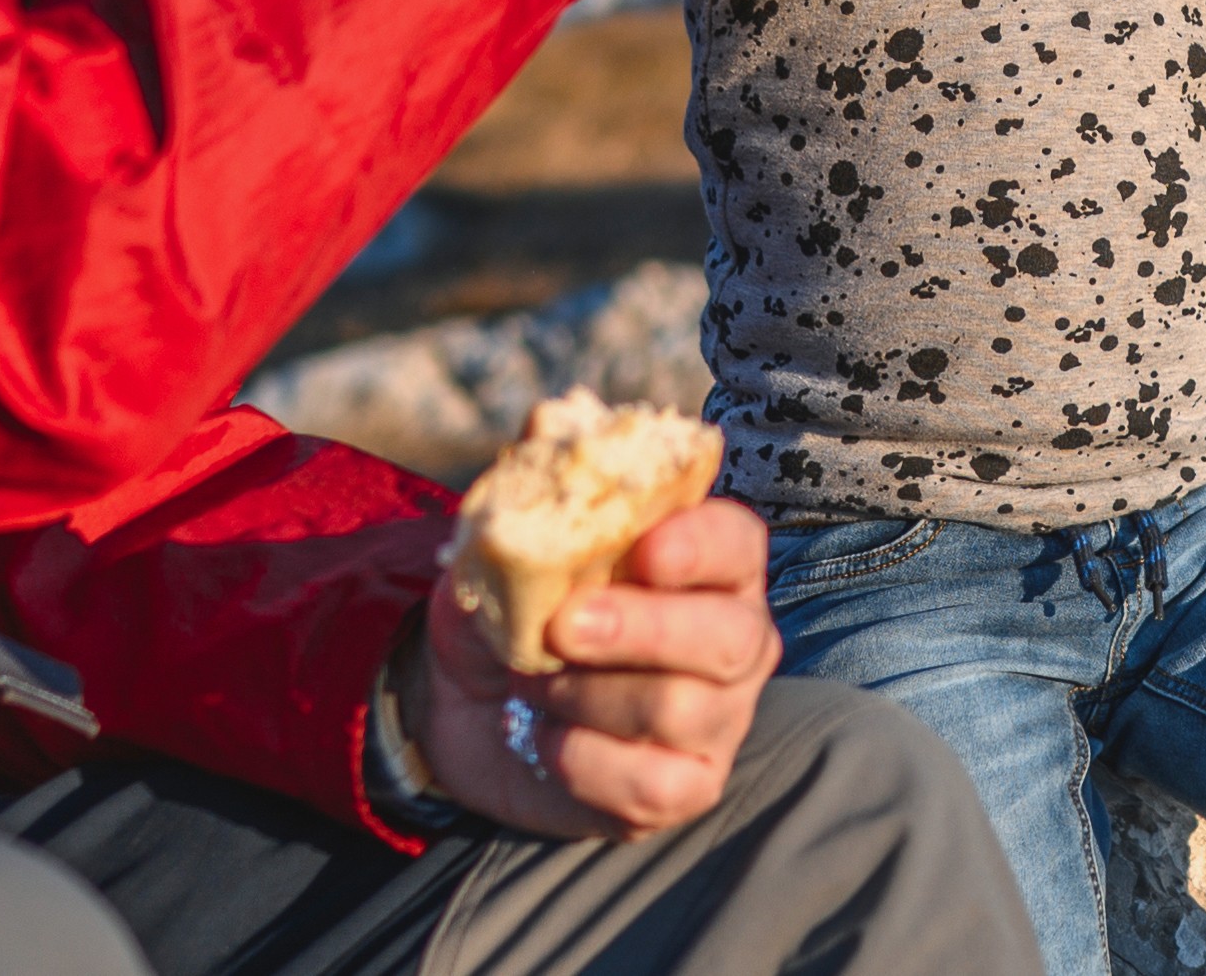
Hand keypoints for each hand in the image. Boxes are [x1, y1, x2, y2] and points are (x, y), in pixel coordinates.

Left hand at [399, 498, 782, 837]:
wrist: (468, 702)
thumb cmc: (514, 606)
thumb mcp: (508, 540)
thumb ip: (536, 482)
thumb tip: (549, 419)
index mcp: (708, 563)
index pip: (738, 543)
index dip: (702, 546)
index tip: (647, 550)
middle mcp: (733, 638)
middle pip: (731, 637)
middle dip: (644, 630)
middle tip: (563, 627)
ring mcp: (717, 718)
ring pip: (684, 710)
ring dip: (590, 696)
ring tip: (537, 683)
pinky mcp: (685, 787)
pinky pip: (654, 784)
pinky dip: (586, 763)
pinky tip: (550, 740)